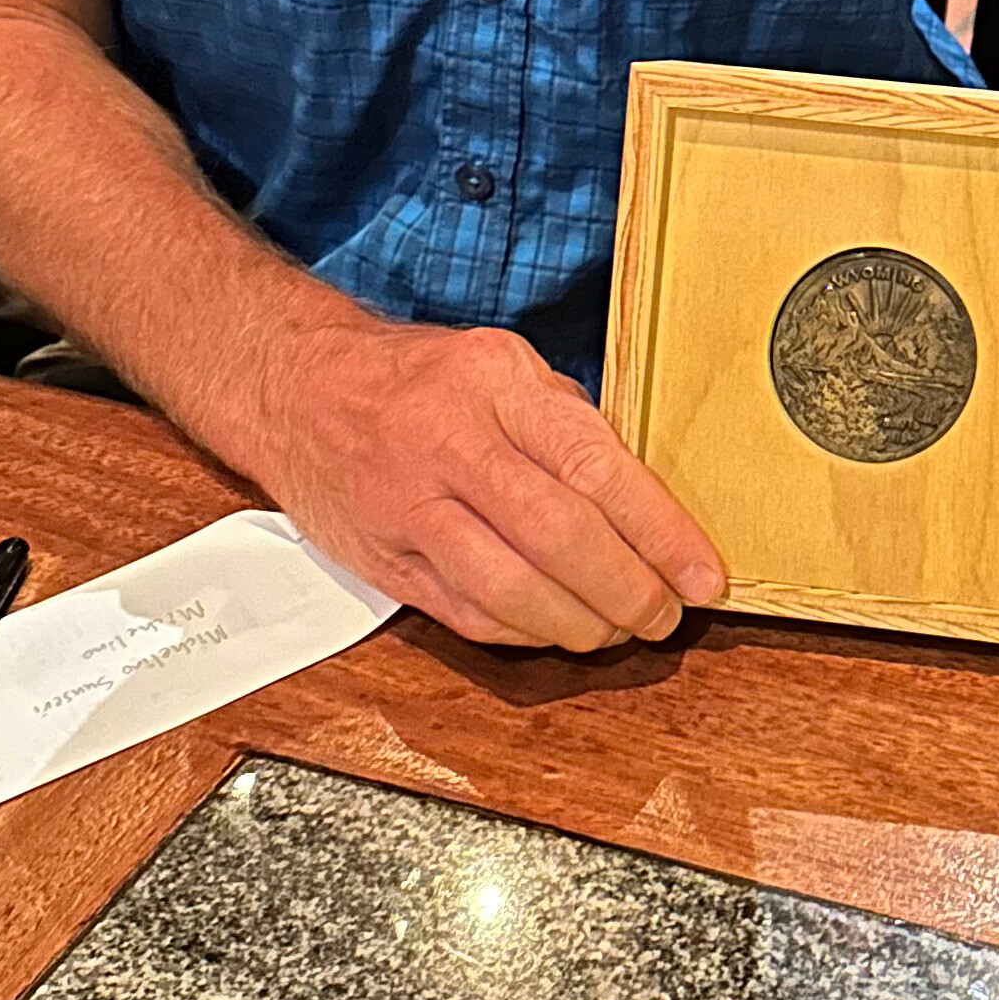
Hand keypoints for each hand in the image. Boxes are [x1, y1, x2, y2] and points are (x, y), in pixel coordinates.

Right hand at [261, 309, 725, 652]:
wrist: (295, 386)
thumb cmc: (414, 377)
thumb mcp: (501, 366)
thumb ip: (567, 425)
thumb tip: (645, 503)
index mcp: (493, 384)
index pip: (597, 469)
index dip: (661, 533)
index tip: (703, 575)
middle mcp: (448, 444)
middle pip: (559, 538)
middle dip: (629, 590)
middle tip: (666, 614)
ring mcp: (408, 508)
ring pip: (511, 590)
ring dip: (580, 625)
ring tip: (618, 629)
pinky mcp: (383, 559)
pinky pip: (467, 614)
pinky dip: (525, 633)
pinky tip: (558, 629)